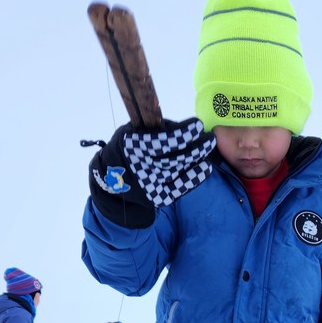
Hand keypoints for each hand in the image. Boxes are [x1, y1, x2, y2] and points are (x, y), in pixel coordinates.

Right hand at [89, 118, 214, 227]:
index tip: (198, 125)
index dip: (183, 134)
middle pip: (176, 157)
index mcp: (134, 146)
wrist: (111, 179)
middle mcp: (143, 167)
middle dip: (196, 148)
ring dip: (196, 160)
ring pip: (179, 170)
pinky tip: (205, 168)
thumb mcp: (132, 131)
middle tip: (211, 139)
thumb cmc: (126, 148)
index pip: (164, 141)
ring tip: (209, 149)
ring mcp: (151, 184)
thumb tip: (181, 127)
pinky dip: (193, 178)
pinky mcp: (157, 196)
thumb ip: (153, 129)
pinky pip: (179, 188)